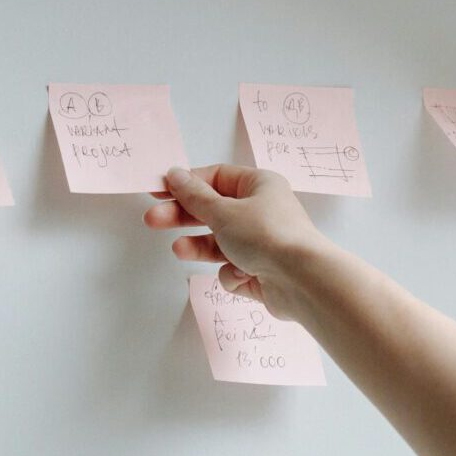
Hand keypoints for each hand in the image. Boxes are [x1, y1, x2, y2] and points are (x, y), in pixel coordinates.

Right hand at [144, 164, 336, 321]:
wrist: (302, 281)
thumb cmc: (266, 235)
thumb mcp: (223, 211)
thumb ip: (194, 196)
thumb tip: (175, 174)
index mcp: (259, 186)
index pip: (216, 178)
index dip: (185, 184)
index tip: (158, 190)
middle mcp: (262, 211)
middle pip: (213, 210)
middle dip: (183, 216)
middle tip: (153, 220)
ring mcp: (261, 243)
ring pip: (220, 243)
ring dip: (200, 247)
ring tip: (180, 250)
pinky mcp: (260, 272)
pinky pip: (233, 269)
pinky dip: (233, 274)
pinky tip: (243, 275)